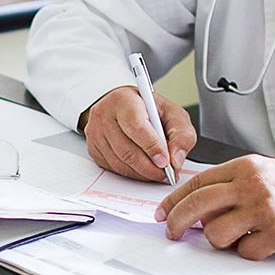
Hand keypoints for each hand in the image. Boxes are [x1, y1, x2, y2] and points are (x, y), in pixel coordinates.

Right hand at [81, 86, 196, 183]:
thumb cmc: (148, 109)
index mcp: (123, 100)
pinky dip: (131, 174)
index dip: (152, 146)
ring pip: (119, 162)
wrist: (124, 106)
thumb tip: (176, 160)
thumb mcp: (173, 114)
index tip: (166, 162)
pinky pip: (113, 168)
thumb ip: (181, 135)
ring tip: (158, 174)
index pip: (136, 126)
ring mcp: (95, 133)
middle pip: (126, 149)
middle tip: (166, 174)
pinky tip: (143, 171)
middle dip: (149, 167)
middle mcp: (104, 115)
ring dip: (141, 173)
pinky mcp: (93, 149)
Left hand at [153, 155, 274, 259]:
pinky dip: (246, 252)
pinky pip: (243, 252)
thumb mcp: (263, 172)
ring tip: (234, 236)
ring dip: (218, 241)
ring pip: (215, 233)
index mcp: (245, 167)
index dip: (173, 201)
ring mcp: (264, 211)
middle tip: (172, 232)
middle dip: (177, 223)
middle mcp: (252, 186)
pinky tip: (260, 243)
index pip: (196, 183)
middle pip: (197, 206)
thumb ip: (231, 184)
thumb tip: (193, 204)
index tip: (162, 213)